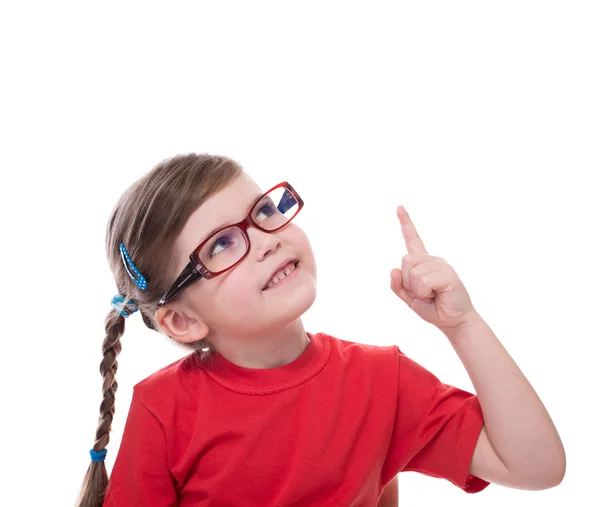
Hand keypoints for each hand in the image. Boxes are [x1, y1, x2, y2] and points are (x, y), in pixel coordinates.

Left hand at [390, 205, 476, 333]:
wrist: (453, 321)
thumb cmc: (433, 308)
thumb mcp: (410, 299)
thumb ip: (398, 286)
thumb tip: (393, 270)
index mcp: (423, 263)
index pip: (413, 239)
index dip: (406, 223)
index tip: (399, 207)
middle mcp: (432, 260)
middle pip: (405, 261)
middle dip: (408, 282)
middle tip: (424, 293)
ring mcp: (441, 265)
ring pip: (413, 272)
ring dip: (417, 290)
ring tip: (431, 295)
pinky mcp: (448, 274)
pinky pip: (424, 281)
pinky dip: (424, 293)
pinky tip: (437, 295)